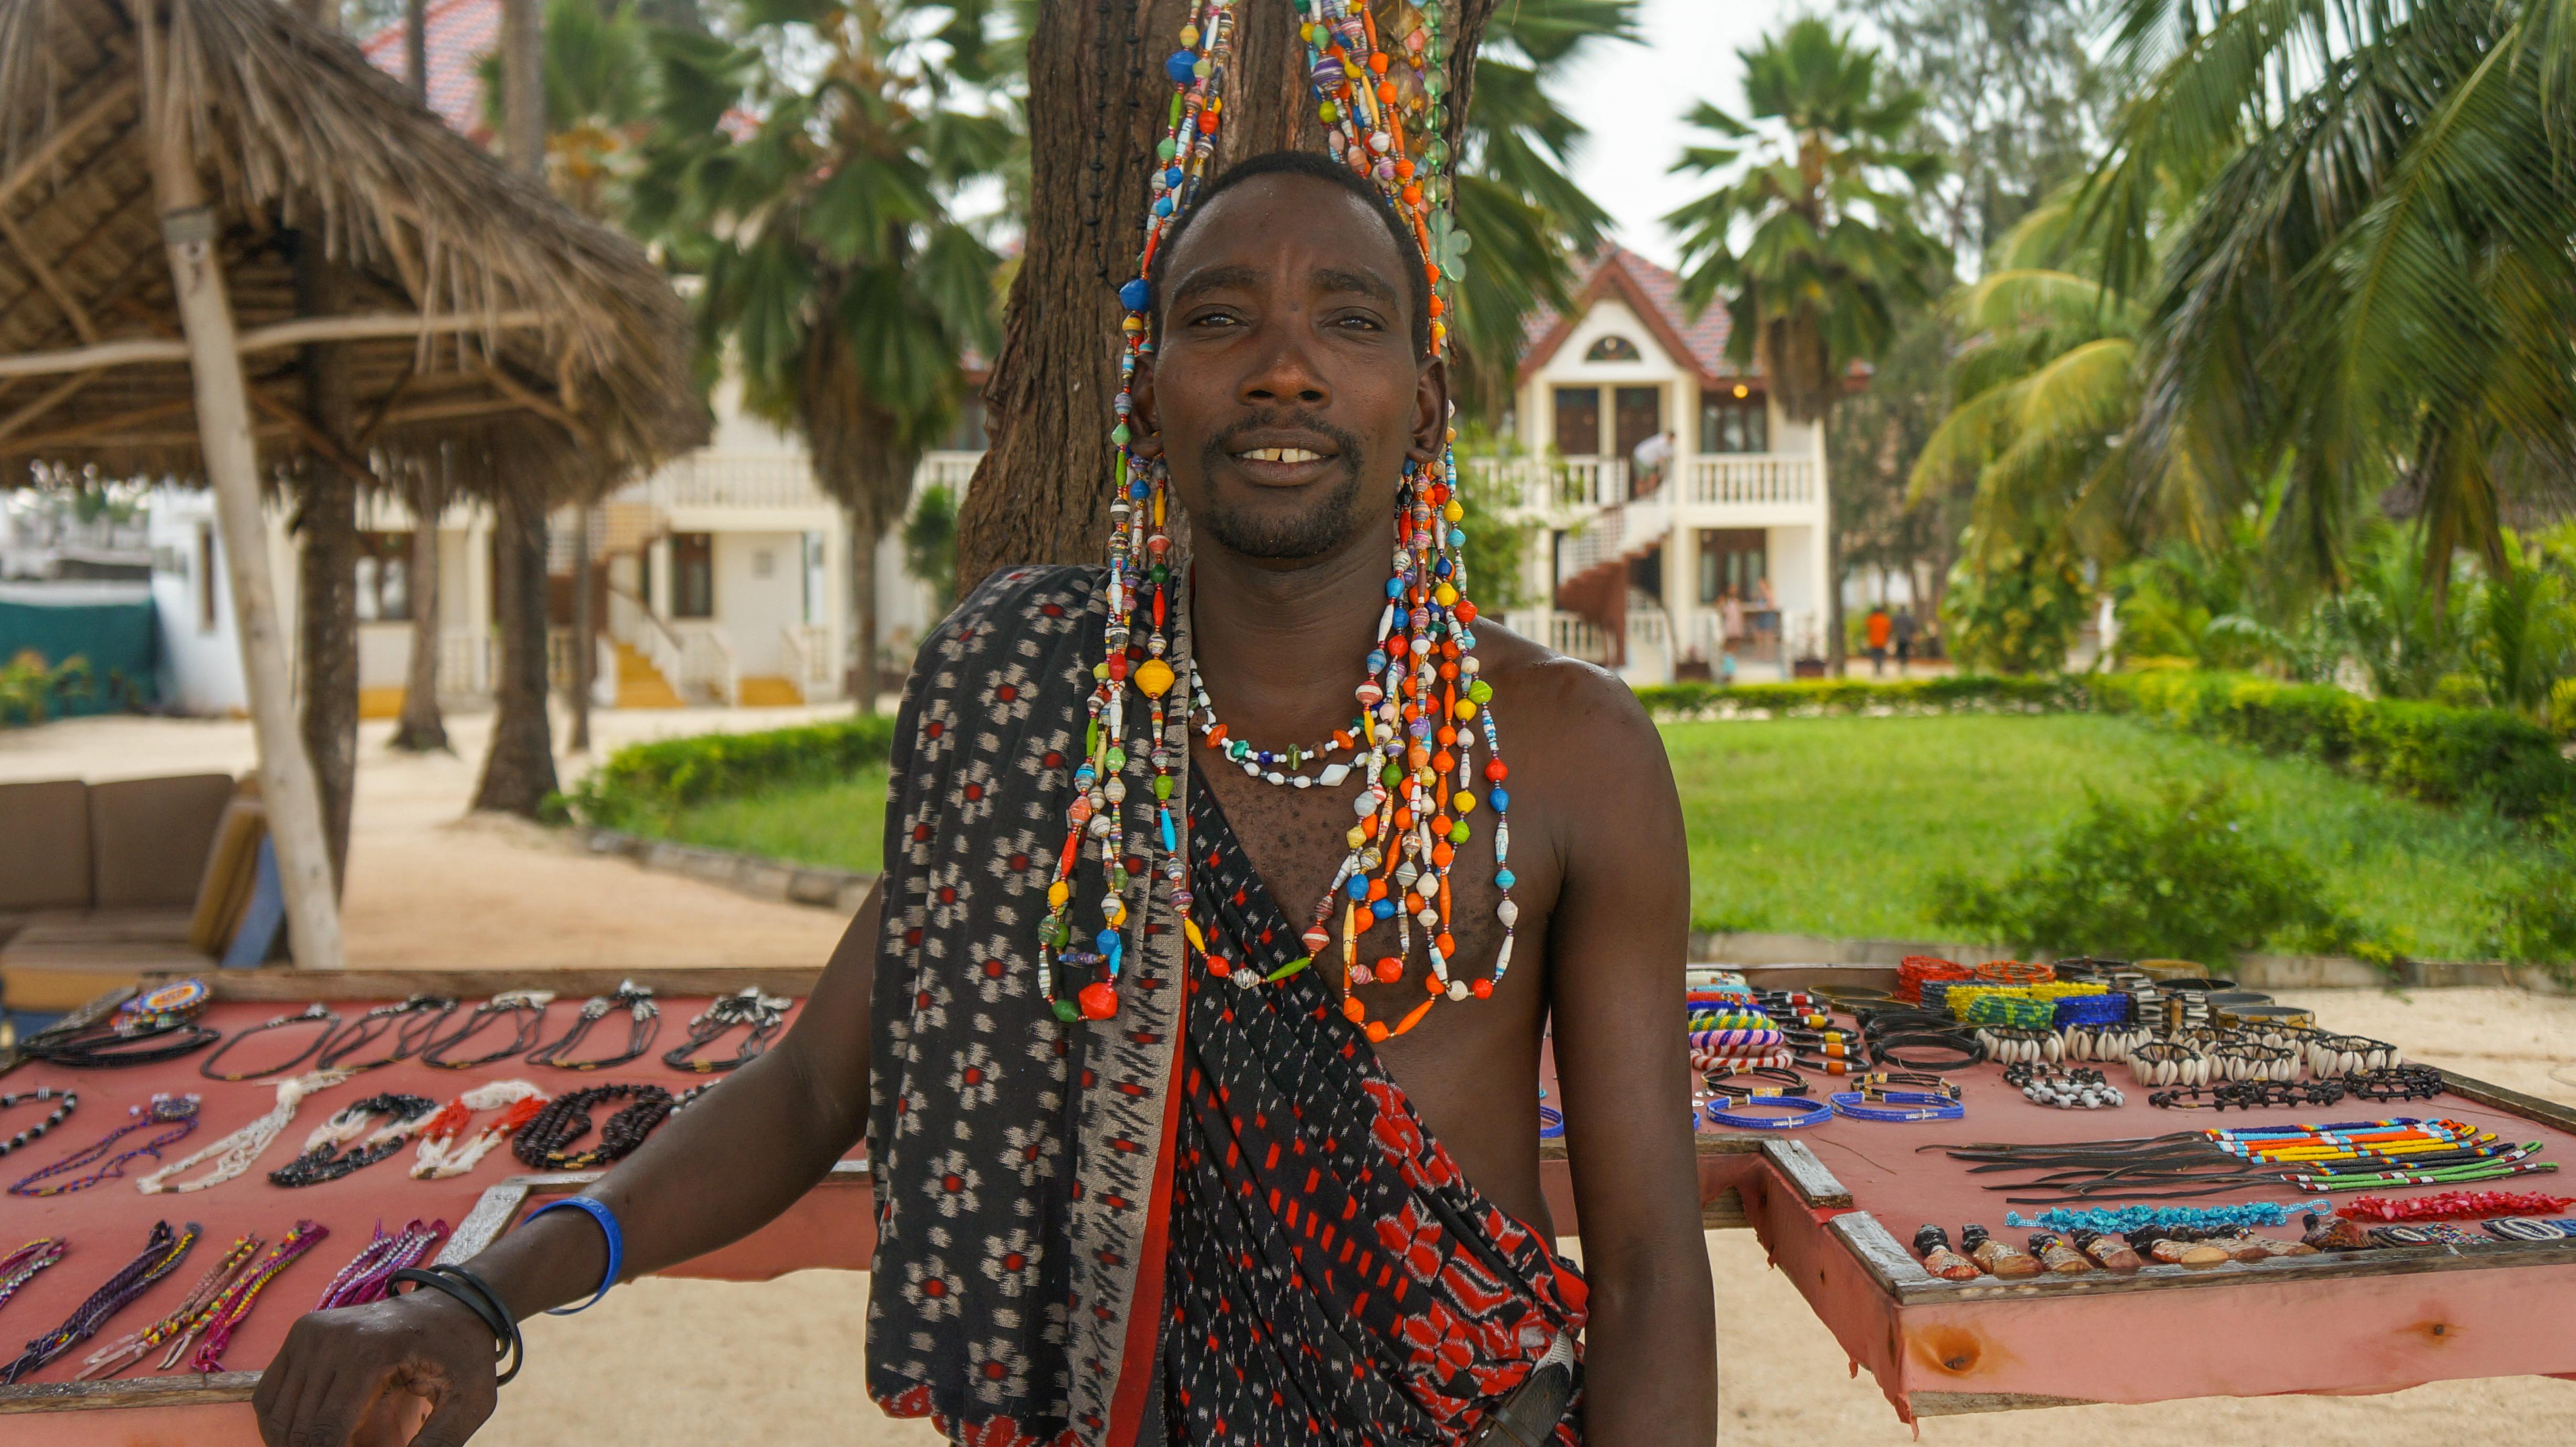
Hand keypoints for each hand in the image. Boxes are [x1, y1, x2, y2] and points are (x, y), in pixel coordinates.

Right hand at [252, 1288, 500, 1446]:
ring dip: (296, 1444)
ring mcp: (311, 1331)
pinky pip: (268, 1395)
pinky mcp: (301, 1332)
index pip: (327, 1433)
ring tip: (337, 1443)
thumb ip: (436, 1444)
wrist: (455, 1304)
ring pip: (277, 1417)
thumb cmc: (464, 1356)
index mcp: (371, 1351)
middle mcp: (332, 1337)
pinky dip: (280, 1425)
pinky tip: (308, 1438)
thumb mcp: (469, 1403)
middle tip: (356, 1444)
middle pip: (300, 1429)